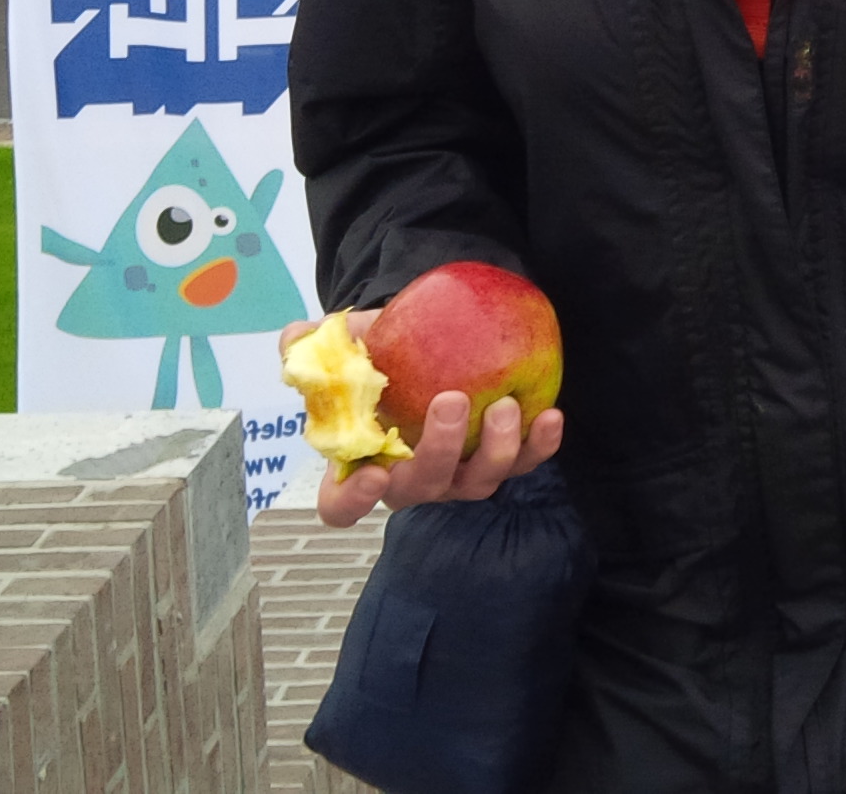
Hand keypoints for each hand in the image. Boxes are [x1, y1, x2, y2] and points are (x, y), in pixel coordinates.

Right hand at [280, 310, 567, 528]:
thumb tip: (295, 340)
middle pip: (420, 487)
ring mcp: (457, 476)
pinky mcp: (500, 460)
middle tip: (452, 401)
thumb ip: (315, 344)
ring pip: (476, 484)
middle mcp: (410, 480)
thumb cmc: (381, 353)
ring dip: (495, 450)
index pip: (342, 506)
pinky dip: (539, 446)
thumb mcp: (347, 344)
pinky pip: (523, 464)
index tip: (370, 473)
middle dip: (439, 450)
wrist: (429, 343)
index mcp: (360, 463)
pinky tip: (550, 416)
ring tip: (506, 405)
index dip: (352, 500)